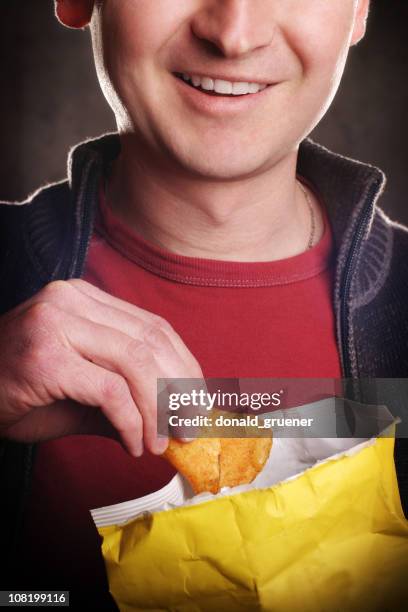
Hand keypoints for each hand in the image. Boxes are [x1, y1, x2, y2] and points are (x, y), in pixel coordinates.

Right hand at [0, 279, 202, 455]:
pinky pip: (110, 391)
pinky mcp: (47, 357)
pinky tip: (133, 444)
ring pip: (136, 363)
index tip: (198, 402)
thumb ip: (128, 395)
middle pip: (152, 341)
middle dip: (181, 389)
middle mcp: (72, 300)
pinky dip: (132, 422)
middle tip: (189, 427)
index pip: (154, 327)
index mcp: (84, 298)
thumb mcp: (82, 388)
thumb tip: (176, 419)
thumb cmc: (20, 391)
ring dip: (159, 409)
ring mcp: (57, 323)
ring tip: (163, 441)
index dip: (184, 367)